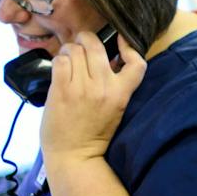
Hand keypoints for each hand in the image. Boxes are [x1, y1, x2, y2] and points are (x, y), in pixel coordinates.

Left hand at [41, 31, 146, 165]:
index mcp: (121, 94)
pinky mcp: (61, 91)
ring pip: (75, 50)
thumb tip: (109, 59)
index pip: (137, 63)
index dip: (129, 46)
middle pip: (96, 46)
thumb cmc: (94, 133)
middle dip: (86, 39)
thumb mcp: (116, 108)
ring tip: (68, 58)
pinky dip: (59, 60)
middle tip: (81, 43)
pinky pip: (60, 61)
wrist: (75, 156)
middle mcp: (103, 88)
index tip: (120, 41)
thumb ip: (115, 85)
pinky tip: (60, 67)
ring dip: (70, 50)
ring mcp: (81, 88)